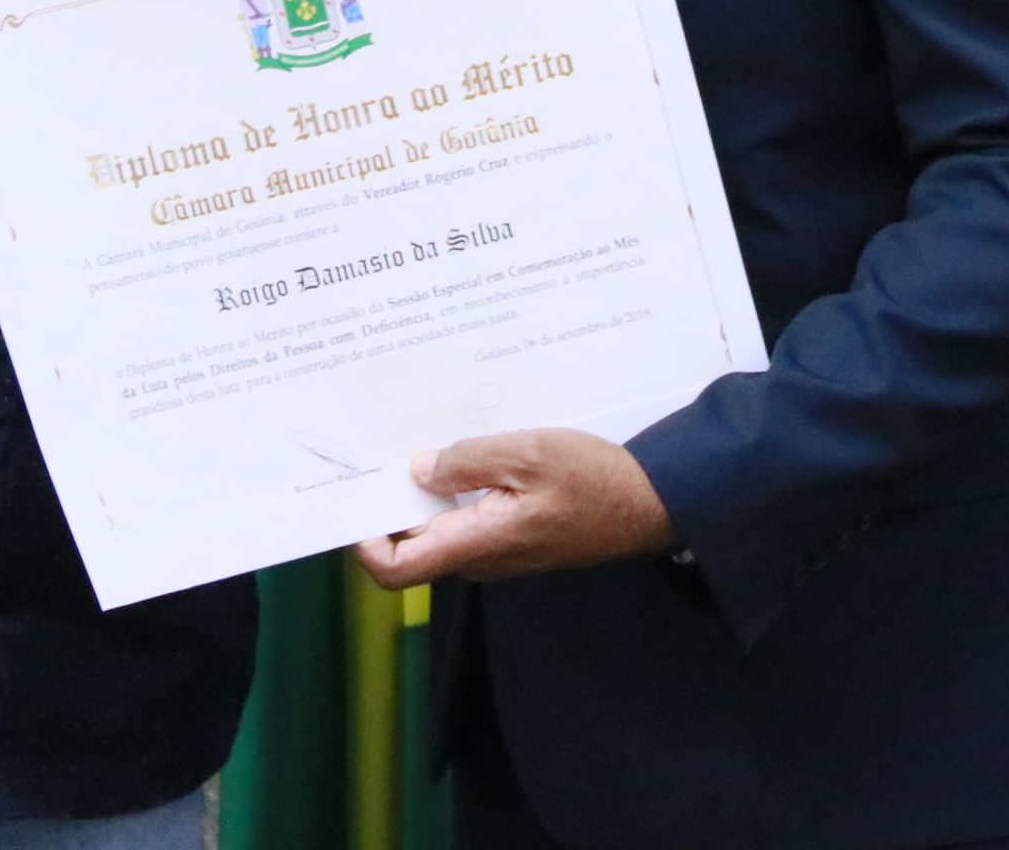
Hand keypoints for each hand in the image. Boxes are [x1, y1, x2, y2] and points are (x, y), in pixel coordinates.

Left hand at [353, 428, 676, 588]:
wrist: (654, 505)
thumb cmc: (597, 481)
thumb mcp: (530, 453)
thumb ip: (468, 461)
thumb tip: (420, 470)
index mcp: (478, 542)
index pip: (396, 569)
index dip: (364, 542)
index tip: (354, 498)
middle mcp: (481, 557)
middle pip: (413, 543)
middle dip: (392, 500)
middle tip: (381, 449)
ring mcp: (500, 550)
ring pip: (441, 526)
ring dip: (426, 489)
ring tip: (424, 439)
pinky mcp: (517, 536)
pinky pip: (470, 516)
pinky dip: (457, 487)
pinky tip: (468, 450)